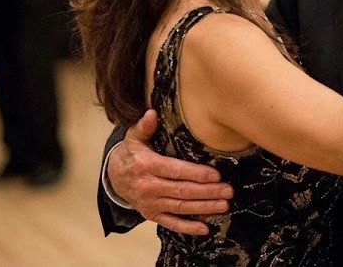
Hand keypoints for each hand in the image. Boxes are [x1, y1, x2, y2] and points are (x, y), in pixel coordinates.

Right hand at [108, 109, 232, 235]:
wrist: (114, 178)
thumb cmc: (131, 154)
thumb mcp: (134, 138)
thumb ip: (144, 127)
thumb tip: (152, 114)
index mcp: (147, 166)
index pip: (175, 171)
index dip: (196, 174)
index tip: (215, 175)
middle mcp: (148, 187)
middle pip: (182, 191)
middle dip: (207, 192)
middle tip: (228, 191)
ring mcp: (151, 204)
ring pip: (181, 207)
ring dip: (204, 208)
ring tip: (224, 205)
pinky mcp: (152, 215)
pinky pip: (171, 223)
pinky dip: (188, 228)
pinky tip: (205, 228)